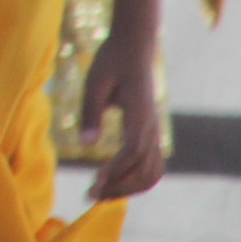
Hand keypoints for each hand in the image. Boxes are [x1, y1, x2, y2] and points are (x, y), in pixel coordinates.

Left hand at [82, 30, 165, 201]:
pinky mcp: (152, 132)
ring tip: (102, 193)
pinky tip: (117, 182)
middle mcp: (152, 126)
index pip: (132, 152)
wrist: (134, 46)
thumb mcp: (94, 82)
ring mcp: (155, 131)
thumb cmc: (111, 60)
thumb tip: (85, 145)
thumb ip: (90, 112)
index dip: (115, 170)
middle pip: (145, 169)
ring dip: (130, 187)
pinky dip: (139, 179)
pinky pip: (153, 164)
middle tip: (91, 195)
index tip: (95, 182)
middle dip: (120, 187)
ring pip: (153, 172)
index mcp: (140, 114)